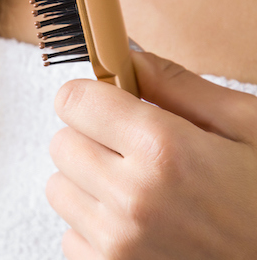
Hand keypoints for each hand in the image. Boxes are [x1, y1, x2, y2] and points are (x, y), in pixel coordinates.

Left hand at [47, 51, 256, 258]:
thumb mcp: (249, 128)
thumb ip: (178, 86)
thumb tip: (128, 57)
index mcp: (164, 150)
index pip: (73, 101)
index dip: (92, 96)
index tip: (111, 104)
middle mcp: (132, 198)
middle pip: (61, 143)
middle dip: (92, 138)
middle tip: (136, 150)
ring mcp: (119, 245)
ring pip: (59, 189)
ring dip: (89, 184)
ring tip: (141, 191)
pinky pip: (70, 236)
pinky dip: (95, 228)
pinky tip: (140, 227)